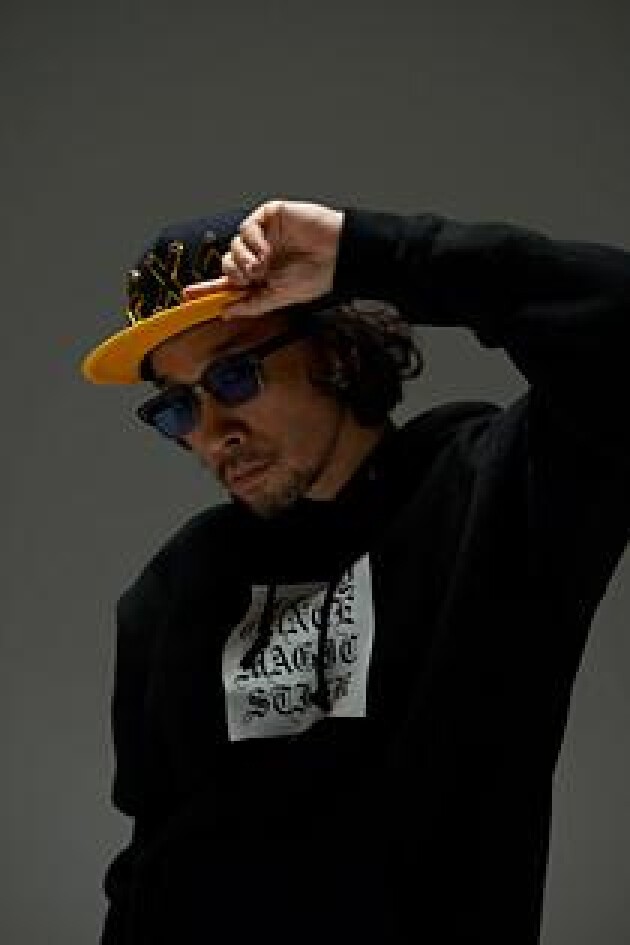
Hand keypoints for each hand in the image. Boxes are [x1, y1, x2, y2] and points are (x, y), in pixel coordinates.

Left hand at [182, 199, 343, 318]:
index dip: (208, 288)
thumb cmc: (316, 276)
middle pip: (227, 262)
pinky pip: (247, 227)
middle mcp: (260, 255)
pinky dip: (252, 241)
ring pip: (233, 245)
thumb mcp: (279, 297)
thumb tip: (225, 312)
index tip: (188, 296)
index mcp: (262, 276)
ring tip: (263, 266)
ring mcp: (264, 235)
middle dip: (234, 272)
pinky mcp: (270, 216)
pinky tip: (266, 250)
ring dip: (243, 259)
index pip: (229, 283)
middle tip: (251, 277)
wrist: (338, 256)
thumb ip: (251, 304)